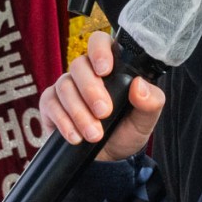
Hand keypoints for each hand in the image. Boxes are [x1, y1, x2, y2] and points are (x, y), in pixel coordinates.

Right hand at [37, 31, 165, 162]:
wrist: (108, 158)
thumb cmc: (126, 130)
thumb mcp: (145, 119)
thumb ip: (151, 102)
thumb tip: (140, 86)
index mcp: (110, 67)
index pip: (99, 42)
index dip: (99, 51)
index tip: (105, 70)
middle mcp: (85, 73)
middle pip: (78, 66)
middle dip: (91, 91)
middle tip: (104, 113)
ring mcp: (66, 87)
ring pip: (64, 87)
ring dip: (79, 113)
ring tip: (94, 134)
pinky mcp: (50, 104)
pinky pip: (51, 105)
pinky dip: (64, 122)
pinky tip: (76, 137)